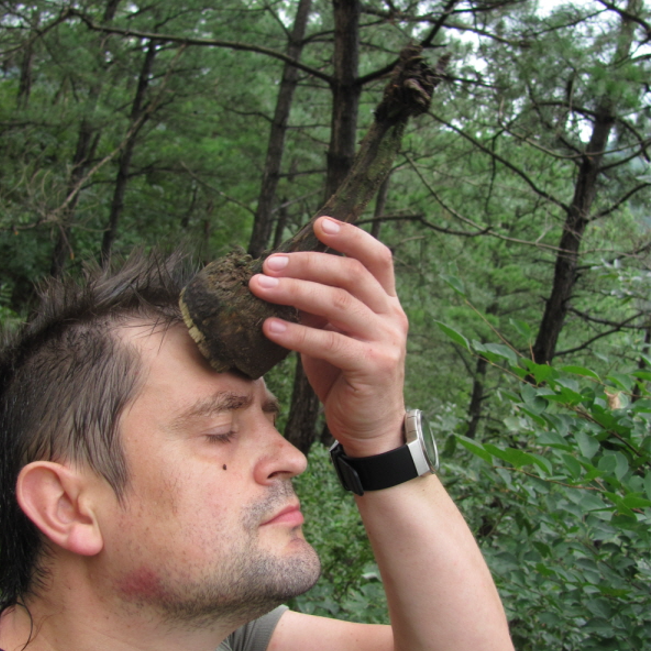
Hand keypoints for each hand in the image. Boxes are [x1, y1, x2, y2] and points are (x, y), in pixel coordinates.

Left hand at [249, 218, 407, 456]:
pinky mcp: (374, 367)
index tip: (318, 223)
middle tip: (267, 264)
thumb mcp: (334, 335)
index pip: (376, 257)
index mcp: (386, 303)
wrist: (371, 428)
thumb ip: (319, 309)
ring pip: (338, 303)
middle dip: (305, 263)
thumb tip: (280, 279)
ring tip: (259, 288)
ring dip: (294, 291)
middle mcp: (392, 316)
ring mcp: (387, 341)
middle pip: (351, 273)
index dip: (350, 235)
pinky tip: (269, 329)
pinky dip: (296, 333)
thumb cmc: (347, 378)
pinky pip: (330, 342)